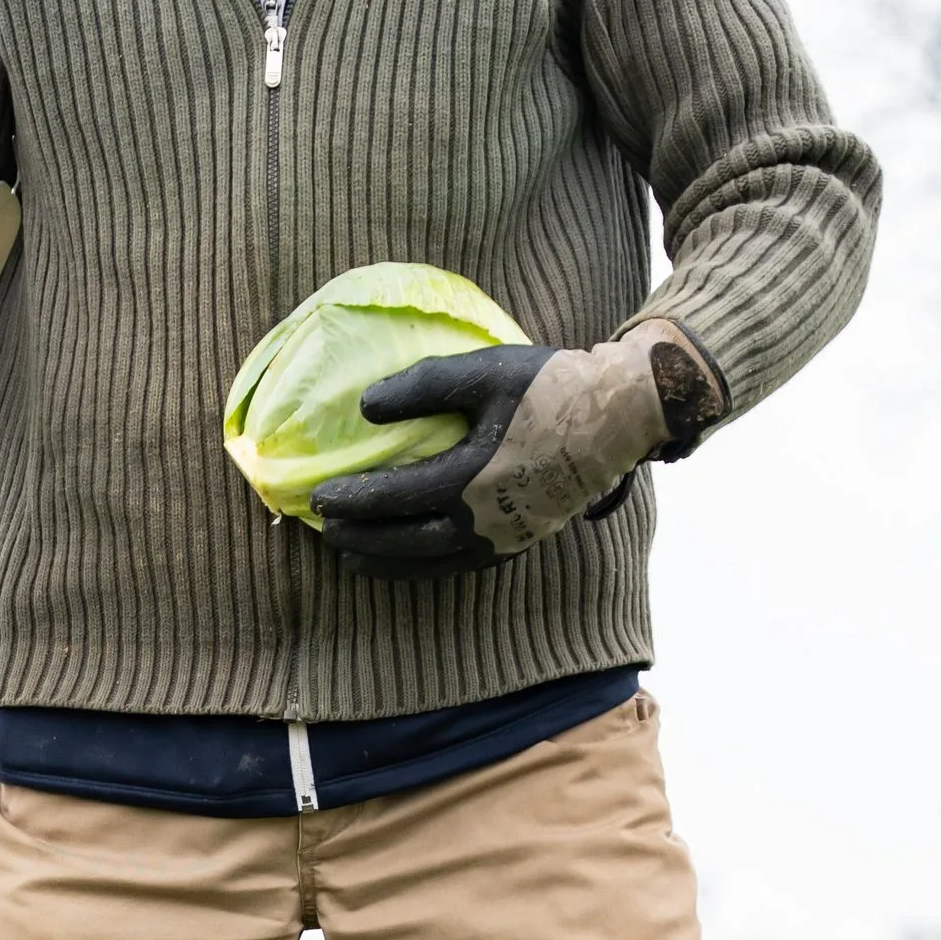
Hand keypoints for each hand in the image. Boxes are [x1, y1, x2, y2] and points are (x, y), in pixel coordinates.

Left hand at [313, 328, 704, 576]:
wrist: (620, 416)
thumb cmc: (551, 388)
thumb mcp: (484, 372)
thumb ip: (423, 387)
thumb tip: (366, 408)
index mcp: (473, 478)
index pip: (398, 497)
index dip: (356, 500)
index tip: (320, 497)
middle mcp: (487, 520)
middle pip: (409, 541)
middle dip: (363, 539)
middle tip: (325, 532)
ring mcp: (507, 537)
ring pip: (435, 562)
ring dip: (390, 563)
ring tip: (353, 559)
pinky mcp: (523, 541)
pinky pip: (464, 564)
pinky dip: (428, 567)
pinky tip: (409, 560)